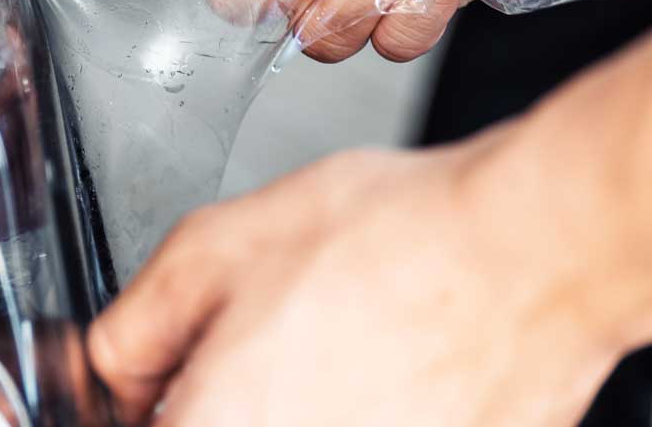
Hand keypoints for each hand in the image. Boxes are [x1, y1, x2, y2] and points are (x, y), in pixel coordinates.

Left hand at [87, 143, 624, 426]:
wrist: (532, 253)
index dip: (155, 398)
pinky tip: (380, 370)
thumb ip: (133, 329)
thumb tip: (119, 375)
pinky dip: (363, 407)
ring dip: (295, 401)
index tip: (175, 371)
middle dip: (221, 395)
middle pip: (218, 426)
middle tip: (264, 345)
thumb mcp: (211, 247)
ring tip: (332, 349)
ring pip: (293, 425)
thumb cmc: (395, 243)